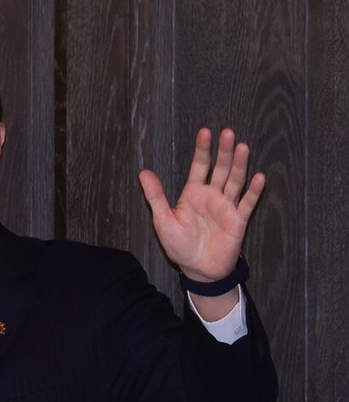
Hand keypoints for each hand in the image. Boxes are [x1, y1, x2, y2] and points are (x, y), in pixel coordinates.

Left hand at [138, 127, 265, 282]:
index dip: (202, 150)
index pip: (199, 166)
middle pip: (220, 168)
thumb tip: (142, 173)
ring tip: (243, 147)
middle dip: (224, 151)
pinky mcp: (238, 221)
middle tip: (228, 132)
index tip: (205, 132)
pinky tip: (259, 177)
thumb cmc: (179, 245)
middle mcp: (212, 196)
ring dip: (239, 165)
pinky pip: (247, 203)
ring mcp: (226, 207)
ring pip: (235, 181)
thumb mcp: (163, 219)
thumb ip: (155, 196)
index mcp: (193, 193)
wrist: (197, 269)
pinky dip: (253, 191)